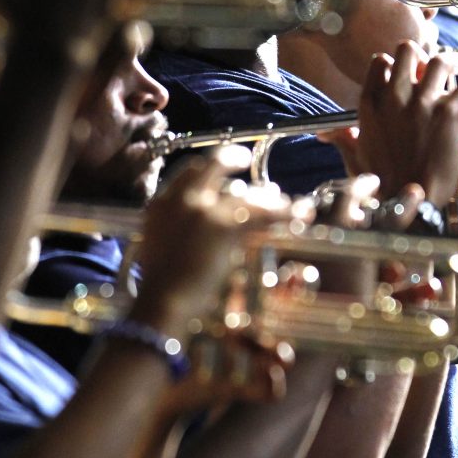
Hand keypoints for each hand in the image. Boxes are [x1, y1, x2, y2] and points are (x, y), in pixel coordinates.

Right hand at [132, 148, 290, 337]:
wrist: (163, 300)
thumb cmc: (159, 285)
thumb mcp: (156, 246)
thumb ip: (171, 227)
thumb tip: (189, 225)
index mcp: (162, 203)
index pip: (188, 172)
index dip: (207, 167)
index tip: (220, 167)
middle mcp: (183, 200)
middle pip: (213, 164)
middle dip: (231, 157)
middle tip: (244, 158)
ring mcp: (205, 210)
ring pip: (245, 195)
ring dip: (267, 198)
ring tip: (283, 201)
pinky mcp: (226, 227)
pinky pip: (263, 215)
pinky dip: (285, 214)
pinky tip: (300, 213)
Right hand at [348, 42, 457, 209]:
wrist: (408, 200)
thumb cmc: (382, 186)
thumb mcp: (356, 159)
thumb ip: (345, 141)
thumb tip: (329, 136)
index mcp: (371, 104)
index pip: (381, 62)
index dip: (395, 63)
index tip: (407, 71)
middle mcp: (394, 96)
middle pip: (408, 51)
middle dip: (422, 54)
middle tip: (433, 66)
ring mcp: (422, 102)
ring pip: (439, 61)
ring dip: (453, 61)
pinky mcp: (449, 112)